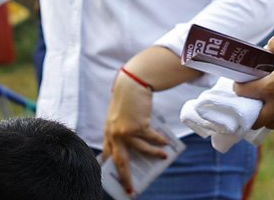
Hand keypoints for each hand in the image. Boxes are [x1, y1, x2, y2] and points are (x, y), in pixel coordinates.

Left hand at [103, 71, 169, 195]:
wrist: (131, 84)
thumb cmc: (127, 101)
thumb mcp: (120, 119)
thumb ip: (124, 133)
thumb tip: (141, 151)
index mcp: (108, 133)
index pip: (107, 156)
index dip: (111, 169)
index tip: (116, 180)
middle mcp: (114, 135)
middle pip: (121, 162)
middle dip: (126, 178)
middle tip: (131, 190)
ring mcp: (126, 131)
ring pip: (141, 150)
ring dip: (154, 155)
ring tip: (163, 157)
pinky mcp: (138, 126)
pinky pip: (151, 138)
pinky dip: (160, 142)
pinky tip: (166, 143)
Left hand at [233, 36, 273, 128]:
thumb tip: (268, 48)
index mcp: (271, 88)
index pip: (244, 93)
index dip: (238, 87)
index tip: (239, 83)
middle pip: (255, 120)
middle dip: (249, 112)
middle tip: (252, 101)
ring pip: (272, 123)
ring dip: (266, 116)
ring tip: (269, 104)